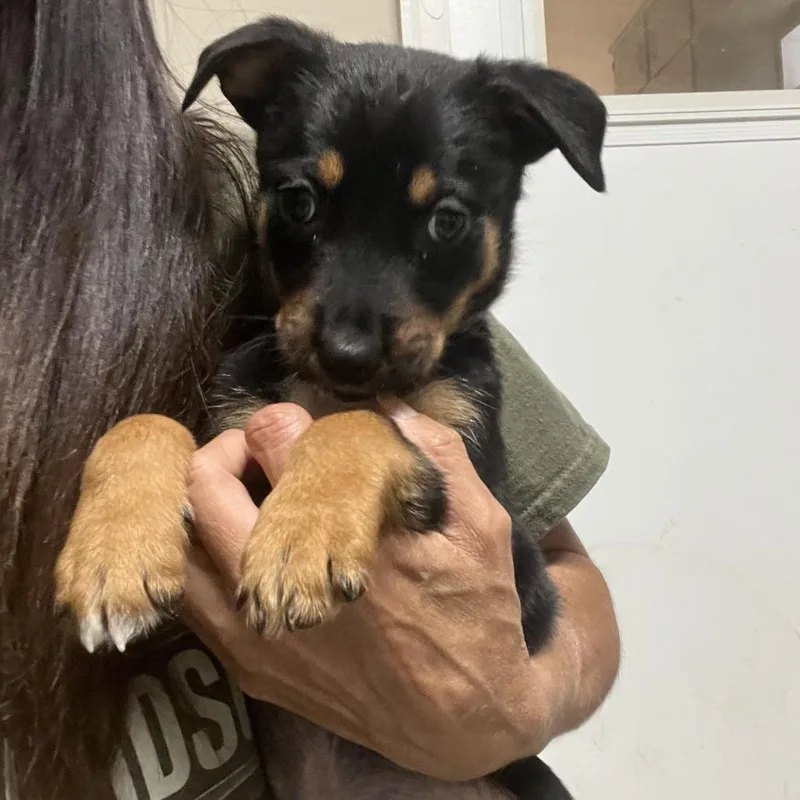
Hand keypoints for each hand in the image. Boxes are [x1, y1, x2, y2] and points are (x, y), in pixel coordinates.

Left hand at [183, 403, 553, 780]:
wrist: (461, 723)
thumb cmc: (476, 614)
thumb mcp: (480, 525)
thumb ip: (437, 452)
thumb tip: (388, 406)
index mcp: (352, 529)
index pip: (278, 438)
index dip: (289, 420)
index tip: (311, 430)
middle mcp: (291, 580)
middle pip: (208, 483)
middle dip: (230, 449)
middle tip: (264, 453)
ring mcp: (261, 630)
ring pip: (184, 541)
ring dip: (204, 504)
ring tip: (247, 499)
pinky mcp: (251, 667)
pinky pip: (191, 598)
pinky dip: (204, 559)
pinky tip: (244, 552)